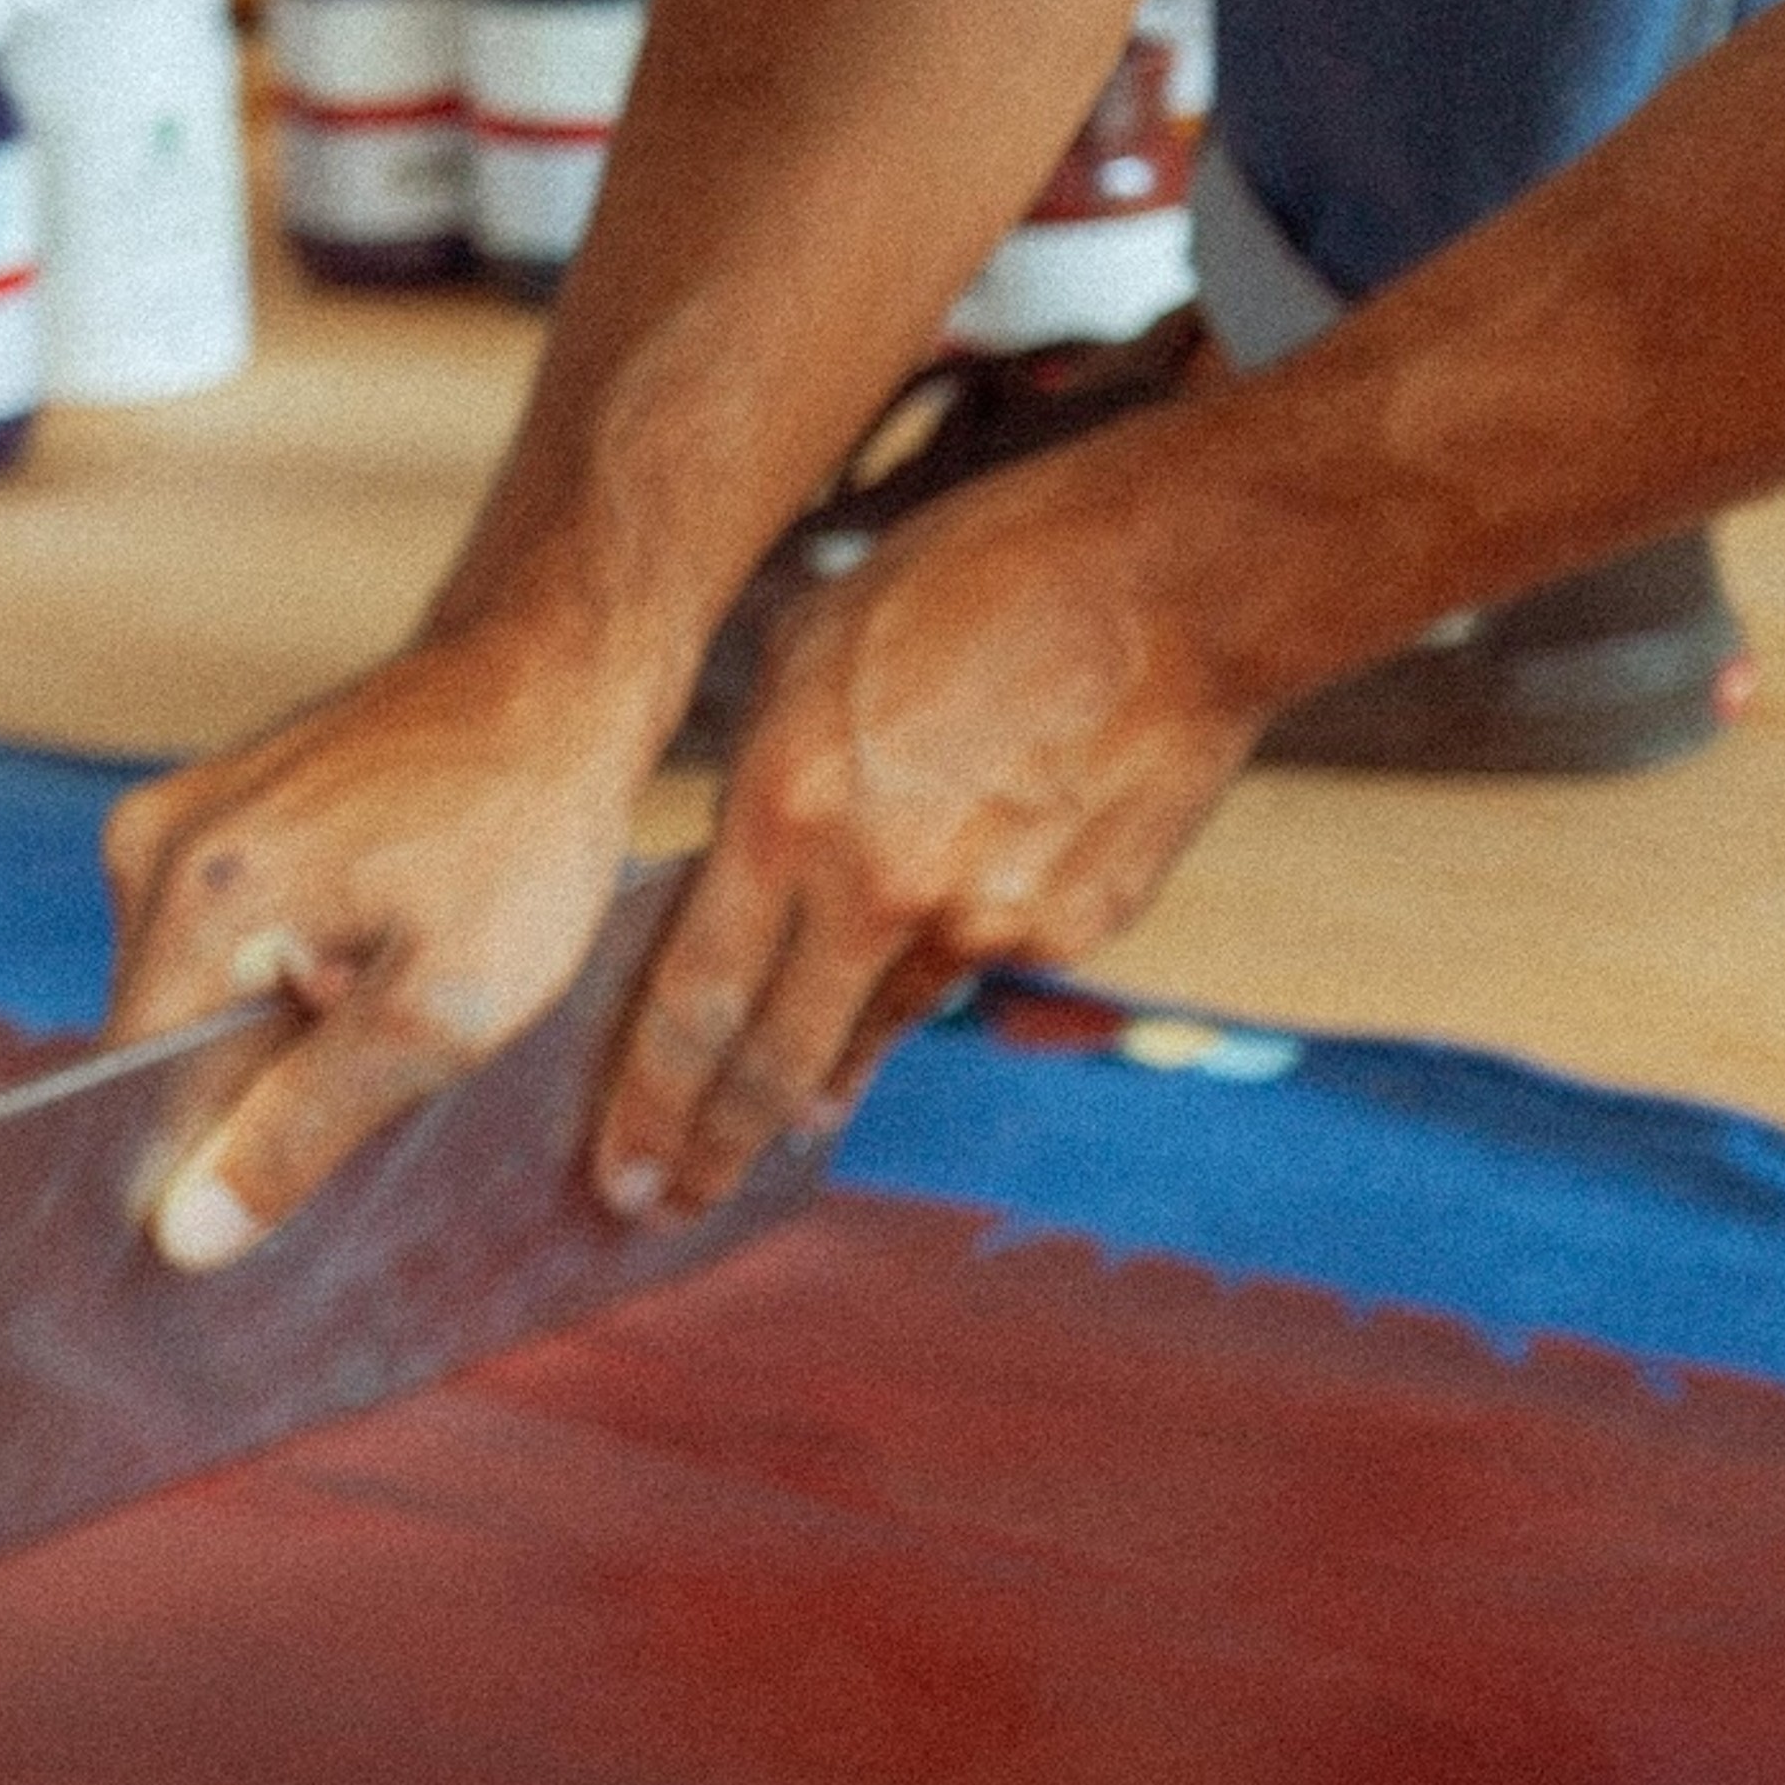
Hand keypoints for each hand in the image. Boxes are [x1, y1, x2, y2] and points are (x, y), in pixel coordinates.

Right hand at [101, 617, 658, 1267]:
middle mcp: (154, 846)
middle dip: (262, 1087)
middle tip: (389, 1045)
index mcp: (197, 898)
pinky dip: (286, 971)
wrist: (552, 677)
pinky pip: (219, 939)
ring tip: (389, 982)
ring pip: (196, 1000)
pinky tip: (375, 944)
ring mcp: (176, 816)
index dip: (209, 1170)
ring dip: (281, 1029)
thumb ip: (305, 1127)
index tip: (304, 1176)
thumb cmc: (524, 835)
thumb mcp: (445, 1010)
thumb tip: (186, 1234)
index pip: (136, 1103)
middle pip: (163, 1052)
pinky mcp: (210, 807)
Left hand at [591, 456, 1264, 1220]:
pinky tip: (926, 949)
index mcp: (788, 808)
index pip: (692, 999)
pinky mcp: (1064, 930)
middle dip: (710, 1151)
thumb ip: (764, 771)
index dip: (648, 1102)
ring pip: (873, 1025)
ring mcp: (978, 922)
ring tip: (781, 1123)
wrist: (1167, 583)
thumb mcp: (816, 643)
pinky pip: (970, 965)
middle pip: (771, 1061)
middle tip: (665, 1209)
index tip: (616, 1172)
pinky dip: (933, 969)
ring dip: (819, 1083)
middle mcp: (873, 888)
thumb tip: (733, 862)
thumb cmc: (975, 576)